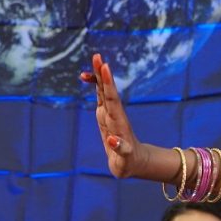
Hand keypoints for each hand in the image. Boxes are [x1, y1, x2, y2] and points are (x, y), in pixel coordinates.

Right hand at [79, 53, 148, 178]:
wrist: (134, 161)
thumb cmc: (128, 163)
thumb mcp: (124, 160)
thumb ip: (121, 150)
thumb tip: (113, 141)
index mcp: (118, 123)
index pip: (112, 100)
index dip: (108, 85)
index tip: (105, 69)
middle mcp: (114, 115)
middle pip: (107, 91)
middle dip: (102, 75)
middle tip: (98, 56)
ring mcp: (110, 114)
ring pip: (103, 91)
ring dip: (98, 76)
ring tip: (95, 59)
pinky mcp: (105, 116)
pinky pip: (99, 97)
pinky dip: (94, 86)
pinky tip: (87, 76)